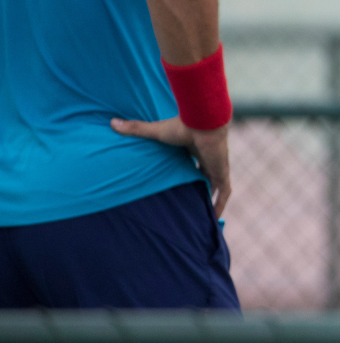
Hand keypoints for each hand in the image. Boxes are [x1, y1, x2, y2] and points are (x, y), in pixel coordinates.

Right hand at [111, 116, 230, 217]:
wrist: (203, 123)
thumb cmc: (182, 126)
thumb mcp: (156, 131)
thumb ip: (136, 129)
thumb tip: (112, 122)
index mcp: (194, 148)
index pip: (193, 162)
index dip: (189, 171)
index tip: (179, 183)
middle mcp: (207, 158)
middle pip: (204, 176)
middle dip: (199, 187)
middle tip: (189, 203)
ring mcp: (217, 166)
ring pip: (215, 186)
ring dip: (209, 199)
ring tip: (200, 216)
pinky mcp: (222, 173)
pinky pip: (224, 193)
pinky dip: (219, 205)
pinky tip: (213, 220)